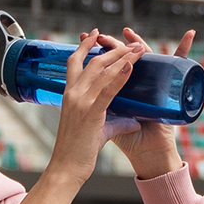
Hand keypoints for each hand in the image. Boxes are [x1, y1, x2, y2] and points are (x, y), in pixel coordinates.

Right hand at [46, 29, 144, 183]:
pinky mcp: (90, 113)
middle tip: (131, 43)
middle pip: (93, 62)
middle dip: (113, 49)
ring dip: (121, 57)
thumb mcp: (97, 130)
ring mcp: (80, 102)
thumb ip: (116, 122)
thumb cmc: (78, 151)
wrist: (66, 168)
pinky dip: (120, 76)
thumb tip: (133, 121)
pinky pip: (107, 90)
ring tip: (138, 50)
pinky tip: (130, 66)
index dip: (86, 46)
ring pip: (101, 71)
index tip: (97, 34)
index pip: (75, 62)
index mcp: (69, 95)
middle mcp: (73, 94)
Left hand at [82, 27, 194, 178]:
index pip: (113, 67)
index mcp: (127, 92)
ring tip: (128, 32)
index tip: (85, 38)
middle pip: (129, 58)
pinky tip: (189, 34)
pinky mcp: (172, 91)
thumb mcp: (111, 122)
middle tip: (100, 35)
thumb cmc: (132, 143)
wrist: (149, 158)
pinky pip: (179, 66)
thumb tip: (87, 97)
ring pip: (151, 57)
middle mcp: (143, 86)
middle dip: (114, 45)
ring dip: (140, 41)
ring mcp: (158, 87)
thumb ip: (104, 108)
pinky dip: (185, 50)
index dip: (101, 53)